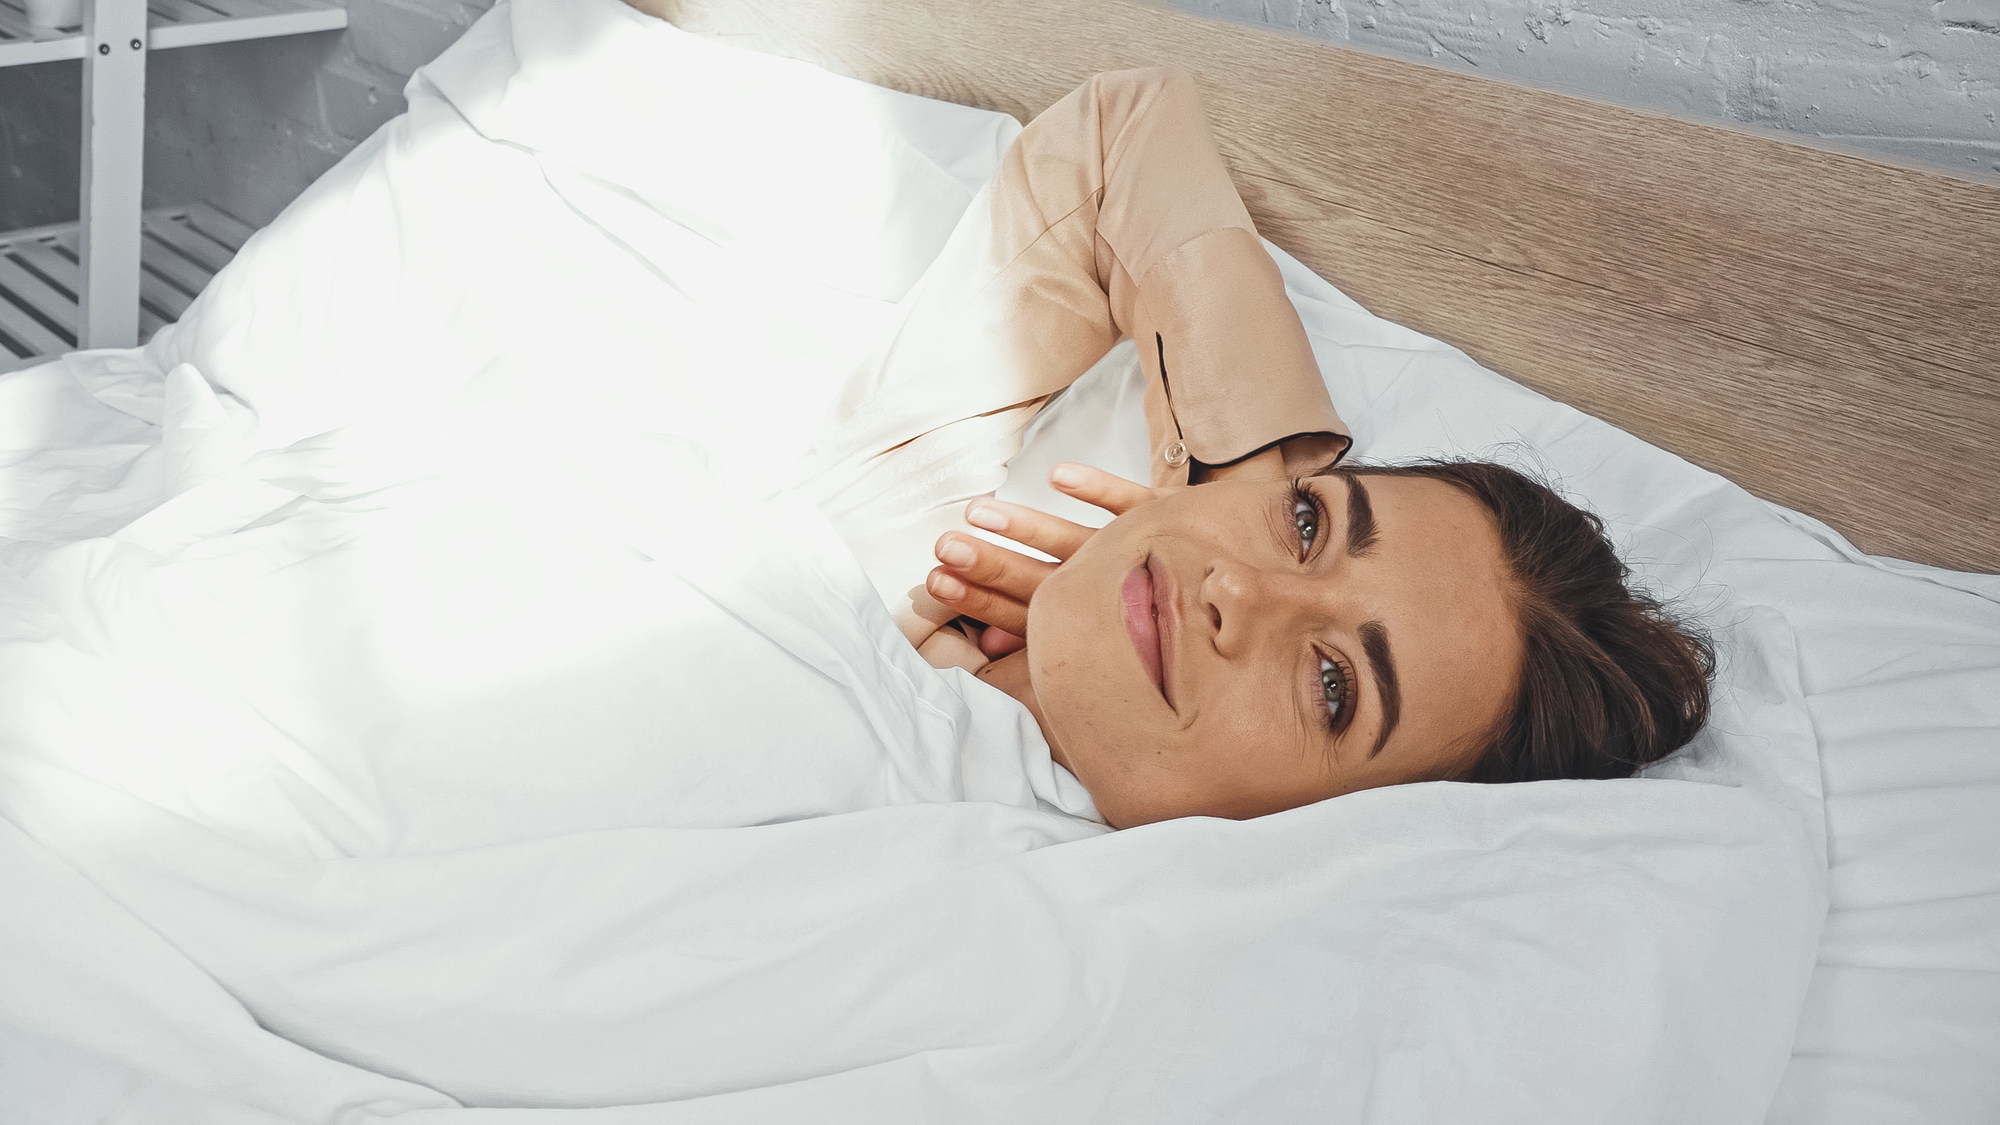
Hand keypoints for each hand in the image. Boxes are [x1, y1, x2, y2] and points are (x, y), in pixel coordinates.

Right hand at [927, 463, 1160, 656]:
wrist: (1258, 594)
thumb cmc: (1182, 627)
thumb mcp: (1110, 643)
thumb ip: (1054, 635)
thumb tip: (994, 642)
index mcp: (1092, 620)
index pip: (1026, 609)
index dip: (980, 597)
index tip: (935, 581)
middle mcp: (1109, 589)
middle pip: (1040, 576)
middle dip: (988, 563)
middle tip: (943, 550)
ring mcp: (1137, 554)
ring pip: (1074, 539)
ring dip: (1026, 525)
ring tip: (978, 512)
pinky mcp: (1170, 522)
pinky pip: (1131, 502)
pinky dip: (1098, 488)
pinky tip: (1057, 475)